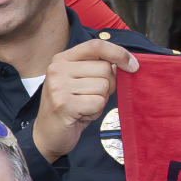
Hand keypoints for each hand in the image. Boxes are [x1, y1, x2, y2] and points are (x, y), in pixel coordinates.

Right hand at [33, 38, 138, 162]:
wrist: (47, 135)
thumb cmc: (69, 108)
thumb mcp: (80, 82)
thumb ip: (97, 69)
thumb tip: (124, 63)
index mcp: (62, 59)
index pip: (96, 46)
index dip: (118, 53)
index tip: (133, 65)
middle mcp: (57, 69)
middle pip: (105, 68)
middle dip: (108, 85)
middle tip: (91, 97)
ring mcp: (58, 86)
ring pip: (103, 86)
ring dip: (100, 101)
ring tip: (84, 107)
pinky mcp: (63, 104)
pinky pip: (98, 102)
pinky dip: (95, 112)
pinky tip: (82, 115)